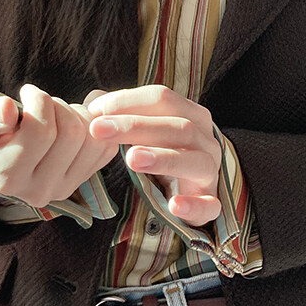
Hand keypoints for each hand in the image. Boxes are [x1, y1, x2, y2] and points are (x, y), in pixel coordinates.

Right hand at [0, 85, 119, 205]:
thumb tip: (6, 108)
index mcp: (9, 178)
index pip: (41, 133)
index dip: (39, 101)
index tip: (27, 92)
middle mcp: (40, 190)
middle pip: (71, 135)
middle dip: (59, 105)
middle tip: (42, 101)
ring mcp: (65, 188)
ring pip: (93, 140)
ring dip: (78, 114)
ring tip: (56, 111)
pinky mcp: (84, 180)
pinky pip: (107, 148)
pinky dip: (96, 125)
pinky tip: (73, 118)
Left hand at [87, 84, 221, 225]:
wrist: (190, 192)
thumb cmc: (163, 155)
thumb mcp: (146, 132)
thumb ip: (122, 115)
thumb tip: (95, 101)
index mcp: (192, 116)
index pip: (163, 99)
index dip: (128, 101)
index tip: (94, 110)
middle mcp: (206, 142)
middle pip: (178, 127)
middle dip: (136, 126)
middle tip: (99, 129)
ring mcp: (211, 174)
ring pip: (195, 162)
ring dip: (165, 159)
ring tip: (132, 159)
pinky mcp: (211, 205)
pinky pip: (209, 206)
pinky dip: (193, 206)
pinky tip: (174, 206)